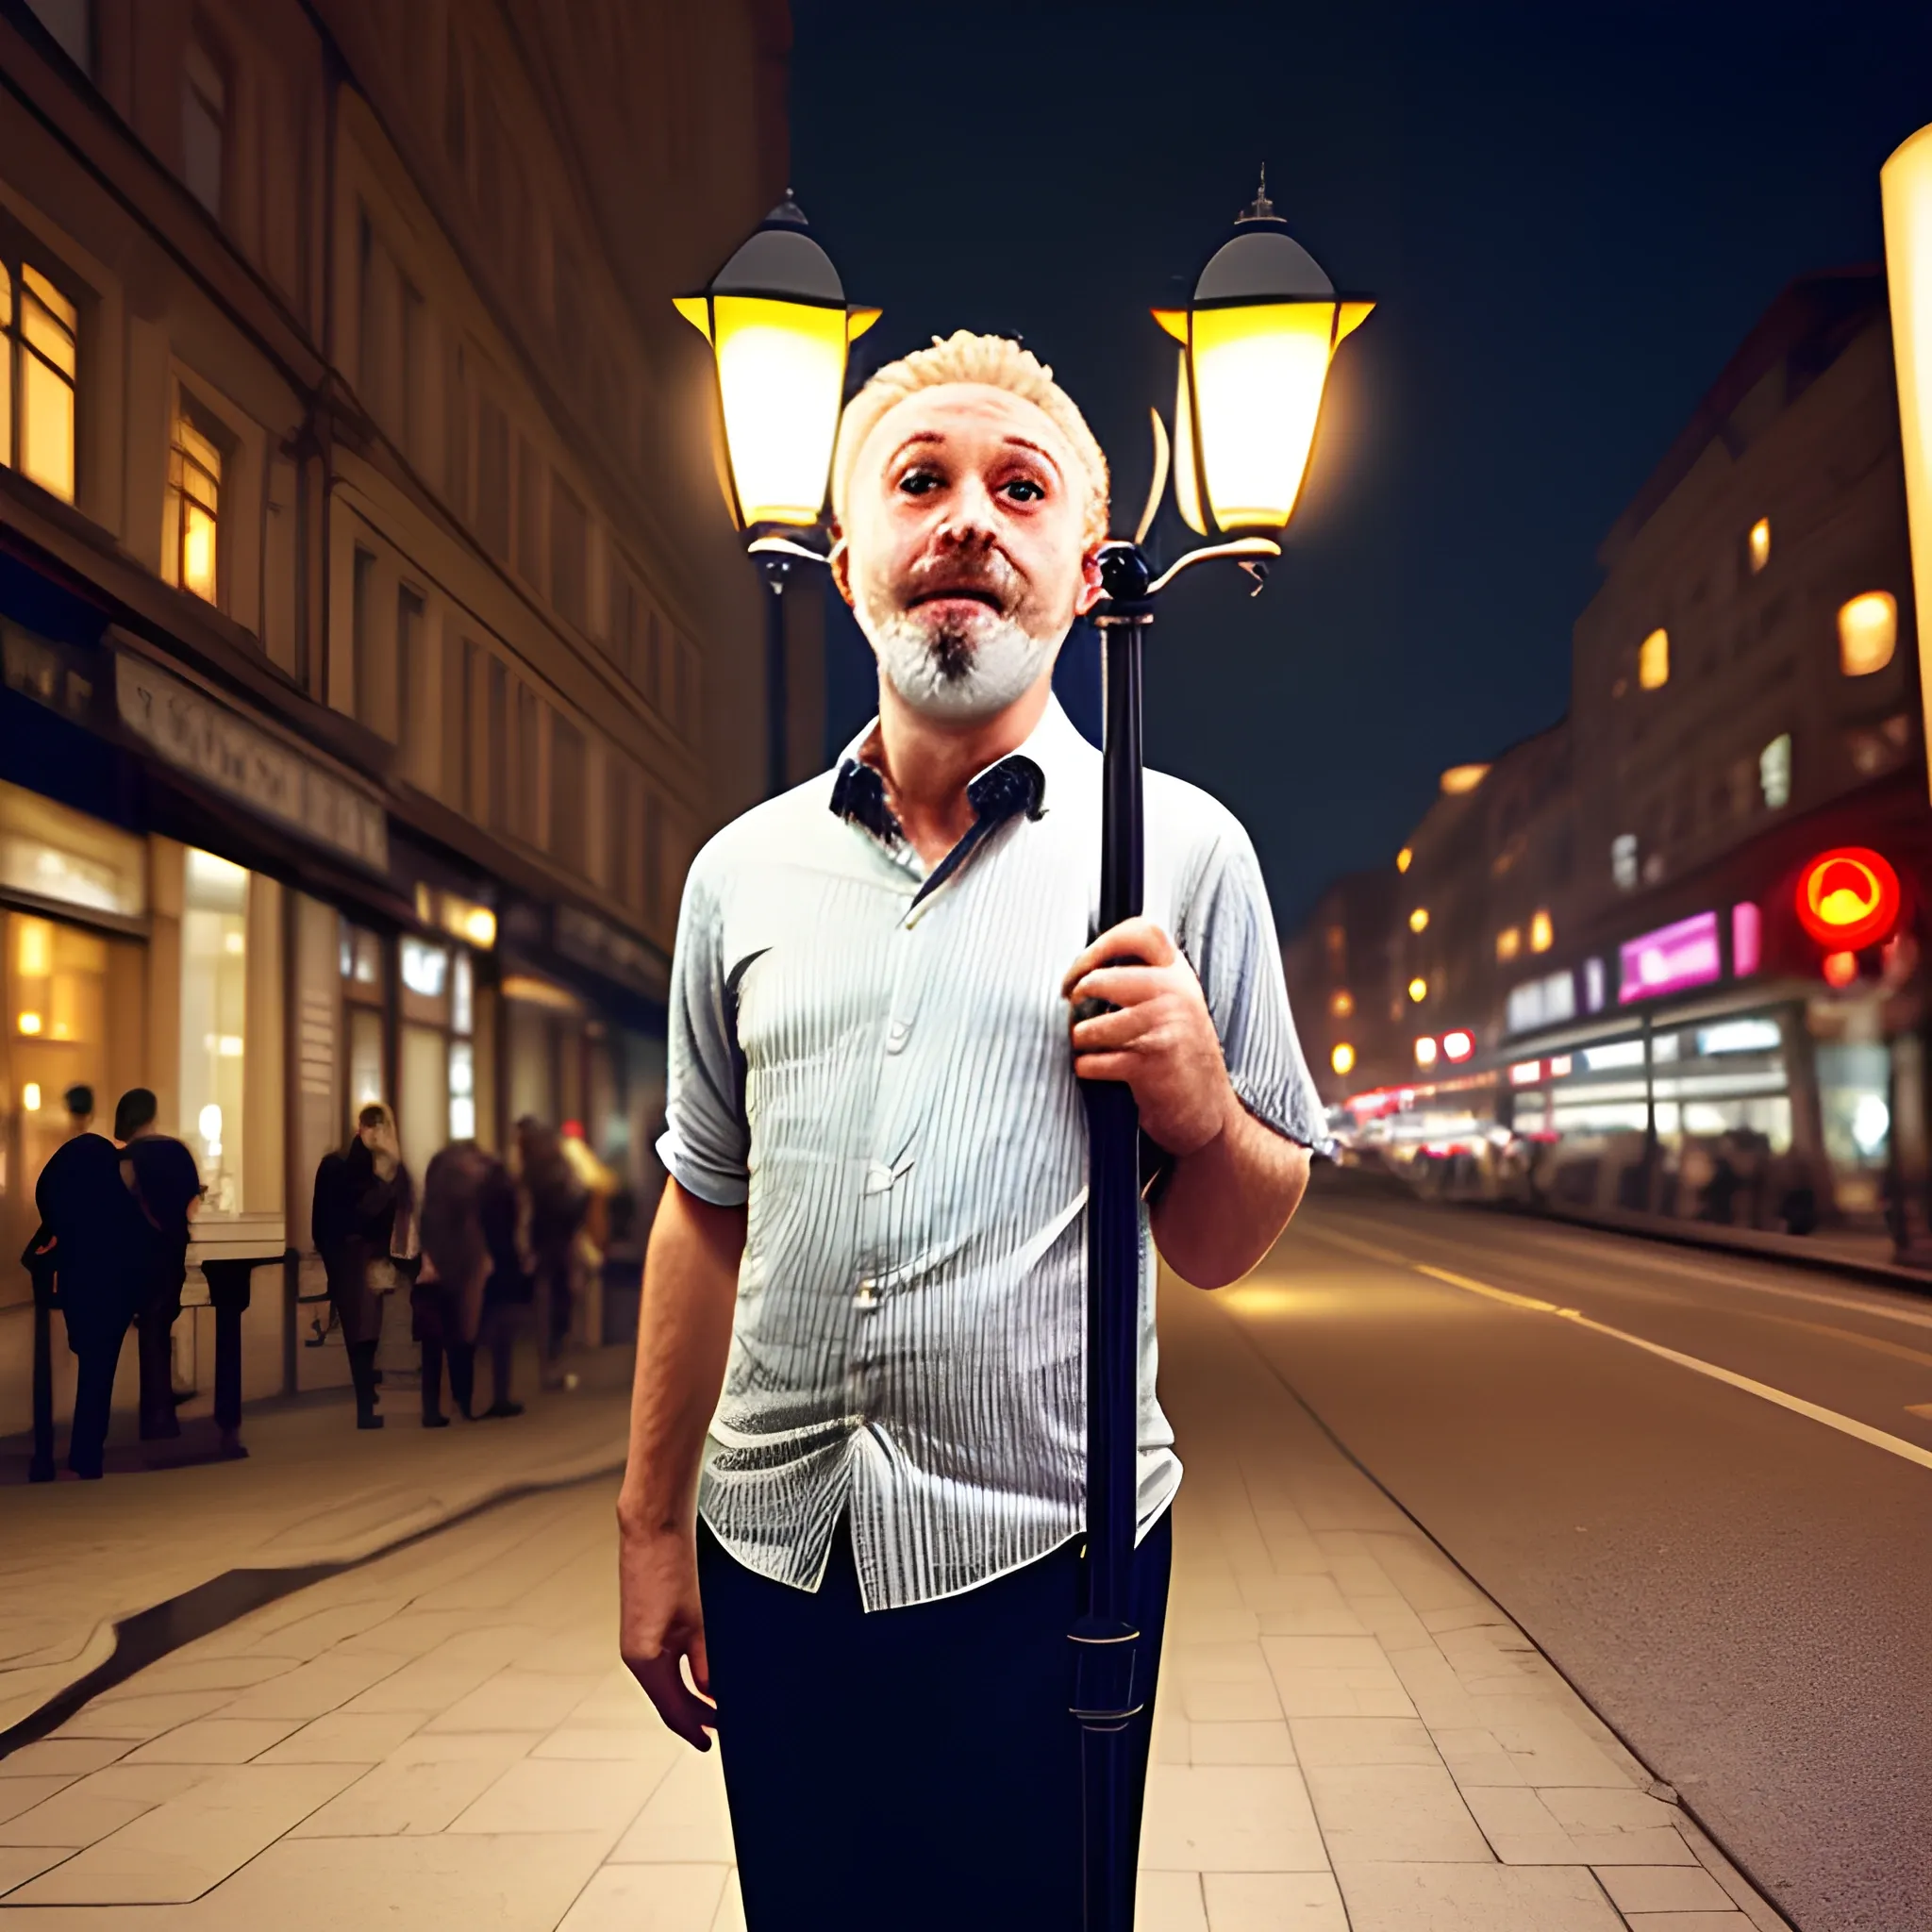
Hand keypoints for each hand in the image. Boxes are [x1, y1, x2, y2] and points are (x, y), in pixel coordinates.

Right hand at [617, 1516, 716, 1749]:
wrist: (654, 1526)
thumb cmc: (669, 1567)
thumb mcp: (697, 1619)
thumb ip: (706, 1661)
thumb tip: (715, 1694)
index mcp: (644, 1659)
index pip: (672, 1709)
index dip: (693, 1728)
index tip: (712, 1744)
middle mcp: (637, 1654)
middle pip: (670, 1698)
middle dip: (695, 1714)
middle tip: (723, 1727)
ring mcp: (641, 1638)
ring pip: (669, 1680)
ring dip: (692, 1694)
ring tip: (719, 1705)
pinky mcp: (650, 1622)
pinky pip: (669, 1660)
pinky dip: (687, 1672)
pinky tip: (704, 1673)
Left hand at [1063, 917, 1235, 1158]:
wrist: (1210, 1113)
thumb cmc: (1179, 1059)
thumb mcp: (1174, 1006)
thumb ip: (1143, 980)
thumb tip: (1082, 967)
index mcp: (1179, 975)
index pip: (1142, 932)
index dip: (1101, 944)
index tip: (1080, 969)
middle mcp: (1176, 995)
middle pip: (1100, 979)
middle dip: (1076, 997)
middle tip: (1072, 1008)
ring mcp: (1165, 1028)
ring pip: (1090, 1026)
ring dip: (1080, 1040)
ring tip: (1090, 1047)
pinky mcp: (1151, 1065)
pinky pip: (1094, 1061)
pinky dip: (1087, 1069)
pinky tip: (1099, 1071)